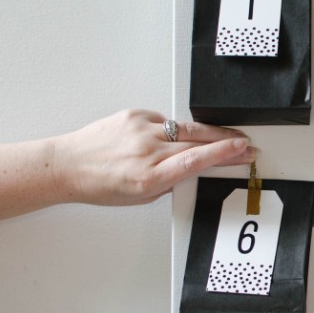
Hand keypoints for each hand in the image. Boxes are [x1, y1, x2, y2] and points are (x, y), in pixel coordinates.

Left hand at [53, 109, 256, 205]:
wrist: (69, 165)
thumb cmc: (101, 185)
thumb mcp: (141, 197)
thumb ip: (170, 182)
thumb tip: (196, 168)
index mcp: (149, 177)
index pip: (196, 161)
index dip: (223, 154)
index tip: (241, 150)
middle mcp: (146, 151)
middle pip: (198, 141)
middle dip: (226, 143)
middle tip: (244, 144)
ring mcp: (140, 130)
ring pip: (186, 128)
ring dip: (208, 133)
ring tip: (224, 136)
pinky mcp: (134, 115)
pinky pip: (164, 121)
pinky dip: (171, 129)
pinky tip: (170, 137)